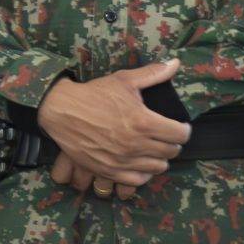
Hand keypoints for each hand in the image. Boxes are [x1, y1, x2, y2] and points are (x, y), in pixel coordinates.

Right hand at [36, 60, 192, 193]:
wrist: (61, 110)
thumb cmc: (94, 94)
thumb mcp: (124, 80)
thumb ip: (153, 73)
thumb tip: (176, 63)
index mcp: (144, 122)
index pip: (181, 134)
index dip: (183, 129)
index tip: (178, 126)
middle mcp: (136, 144)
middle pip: (171, 151)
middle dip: (172, 143)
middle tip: (163, 135)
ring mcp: (122, 160)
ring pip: (158, 167)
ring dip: (159, 158)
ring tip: (152, 149)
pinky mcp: (109, 170)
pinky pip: (138, 180)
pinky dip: (143, 173)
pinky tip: (140, 163)